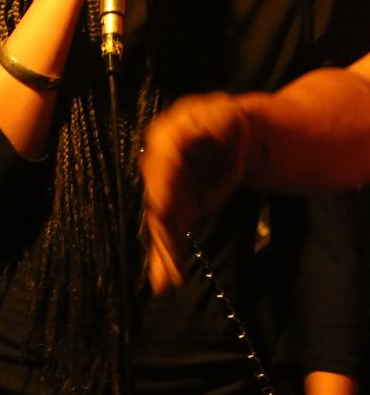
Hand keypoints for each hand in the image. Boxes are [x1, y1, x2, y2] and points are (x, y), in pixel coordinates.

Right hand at [140, 92, 249, 292]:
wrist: (237, 139)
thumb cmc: (228, 122)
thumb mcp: (222, 115)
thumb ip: (206, 126)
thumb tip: (183, 140)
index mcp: (164, 137)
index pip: (160, 165)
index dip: (161, 188)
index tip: (162, 211)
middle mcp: (158, 166)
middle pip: (158, 200)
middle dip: (162, 230)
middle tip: (168, 256)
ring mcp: (166, 189)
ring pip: (162, 222)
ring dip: (165, 251)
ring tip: (169, 278)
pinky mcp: (177, 209)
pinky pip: (170, 232)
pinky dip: (168, 255)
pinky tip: (166, 279)